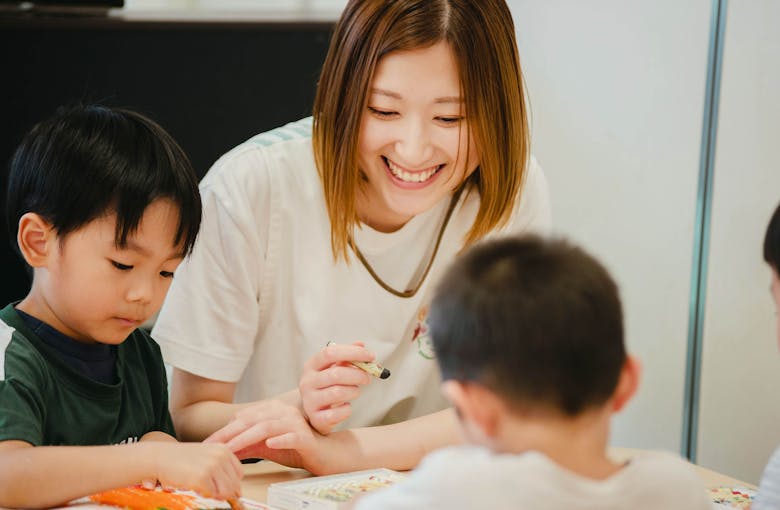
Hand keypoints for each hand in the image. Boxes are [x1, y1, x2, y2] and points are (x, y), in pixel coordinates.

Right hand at [152, 442, 242, 498]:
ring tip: (201, 487)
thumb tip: (238, 492)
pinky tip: (193, 487)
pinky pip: (211, 495)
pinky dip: (203, 495)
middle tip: (206, 488)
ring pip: (226, 492)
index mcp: (224, 450)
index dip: (230, 484)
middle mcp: (220, 456)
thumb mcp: (207, 457)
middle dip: (223, 492)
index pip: (239, 474)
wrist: (159, 457)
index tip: (218, 485)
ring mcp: (211, 466)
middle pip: (234, 485)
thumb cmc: (181, 459)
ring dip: (214, 495)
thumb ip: (223, 470)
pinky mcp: (201, 477)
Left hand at [205, 399, 336, 474]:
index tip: (207, 444)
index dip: (224, 431)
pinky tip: (269, 445)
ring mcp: (296, 424)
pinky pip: (292, 436)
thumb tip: (223, 449)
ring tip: (231, 448)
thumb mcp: (266, 446)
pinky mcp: (306, 437)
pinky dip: (280, 440)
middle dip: (230, 434)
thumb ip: (247, 445)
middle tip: (212, 447)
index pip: (244, 419)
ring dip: (247, 438)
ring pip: (267, 428)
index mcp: (273, 411)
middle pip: (252, 421)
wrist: (325, 454)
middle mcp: (284, 413)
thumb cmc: (295, 448)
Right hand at [299, 342, 372, 433]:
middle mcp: (307, 382)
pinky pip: (338, 413)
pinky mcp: (316, 418)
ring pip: (338, 392)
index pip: (330, 353)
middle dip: (358, 375)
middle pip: (336, 374)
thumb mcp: (333, 368)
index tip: (371, 356)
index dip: (352, 352)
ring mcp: (309, 401)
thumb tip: (361, 344)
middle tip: (367, 378)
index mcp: (311, 365)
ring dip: (354, 391)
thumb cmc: (327, 386)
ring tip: (356, 391)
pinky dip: (347, 409)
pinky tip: (346, 406)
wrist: (312, 412)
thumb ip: (347, 356)